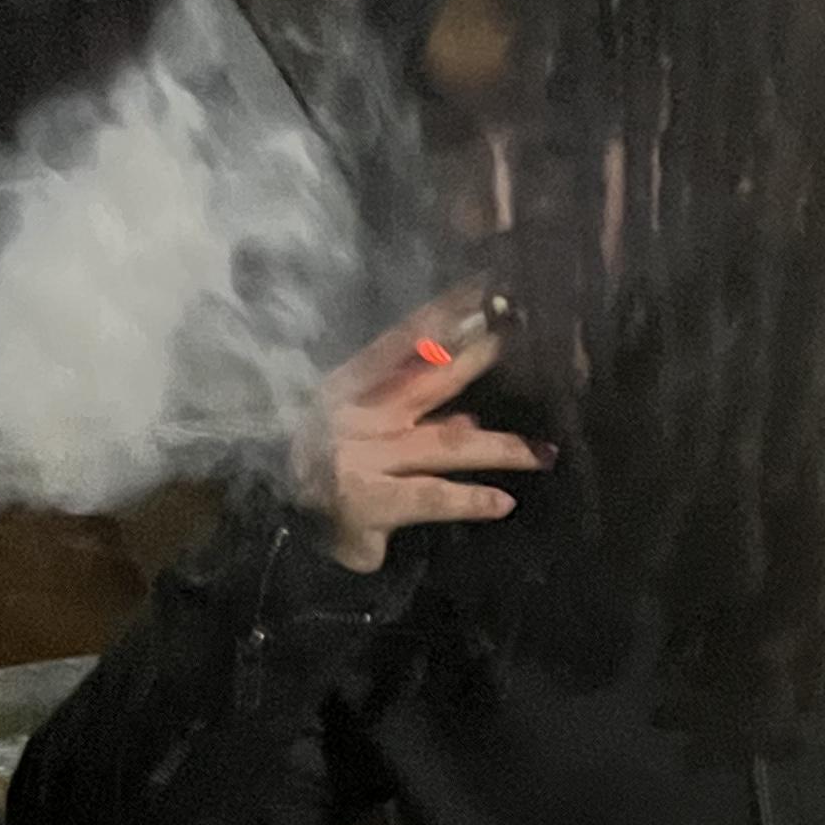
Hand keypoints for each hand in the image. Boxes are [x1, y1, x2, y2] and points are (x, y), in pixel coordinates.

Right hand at [288, 287, 548, 573]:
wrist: (279, 537)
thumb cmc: (324, 483)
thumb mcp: (363, 440)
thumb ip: (411, 425)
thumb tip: (468, 420)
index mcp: (348, 390)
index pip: (402, 341)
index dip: (444, 313)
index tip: (485, 287)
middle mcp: (354, 417)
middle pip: (429, 381)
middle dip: (479, 358)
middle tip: (522, 338)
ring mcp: (358, 458)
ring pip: (444, 446)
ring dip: (500, 449)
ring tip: (545, 454)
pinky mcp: (365, 502)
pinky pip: (428, 497)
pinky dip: (468, 500)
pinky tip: (503, 503)